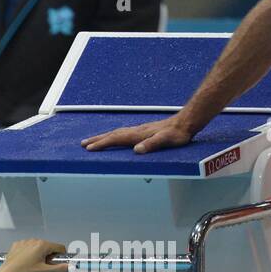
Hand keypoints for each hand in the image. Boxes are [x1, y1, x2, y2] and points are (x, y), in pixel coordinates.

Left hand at [0, 239, 68, 271]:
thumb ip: (60, 269)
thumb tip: (73, 267)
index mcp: (42, 245)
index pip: (60, 248)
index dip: (61, 258)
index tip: (57, 267)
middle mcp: (34, 240)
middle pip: (49, 248)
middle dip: (49, 259)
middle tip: (44, 270)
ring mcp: (24, 242)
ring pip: (38, 248)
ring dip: (40, 257)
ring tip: (33, 268)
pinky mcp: (16, 245)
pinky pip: (28, 248)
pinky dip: (29, 255)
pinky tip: (24, 263)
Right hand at [81, 116, 196, 153]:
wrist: (187, 121)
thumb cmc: (178, 133)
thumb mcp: (166, 140)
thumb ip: (152, 144)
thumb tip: (137, 150)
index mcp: (138, 134)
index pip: (116, 139)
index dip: (102, 144)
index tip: (89, 148)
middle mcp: (137, 131)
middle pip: (113, 135)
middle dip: (97, 139)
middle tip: (83, 143)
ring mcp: (140, 130)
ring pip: (117, 133)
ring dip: (104, 137)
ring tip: (94, 140)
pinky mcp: (144, 130)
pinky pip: (124, 133)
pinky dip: (114, 136)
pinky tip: (116, 138)